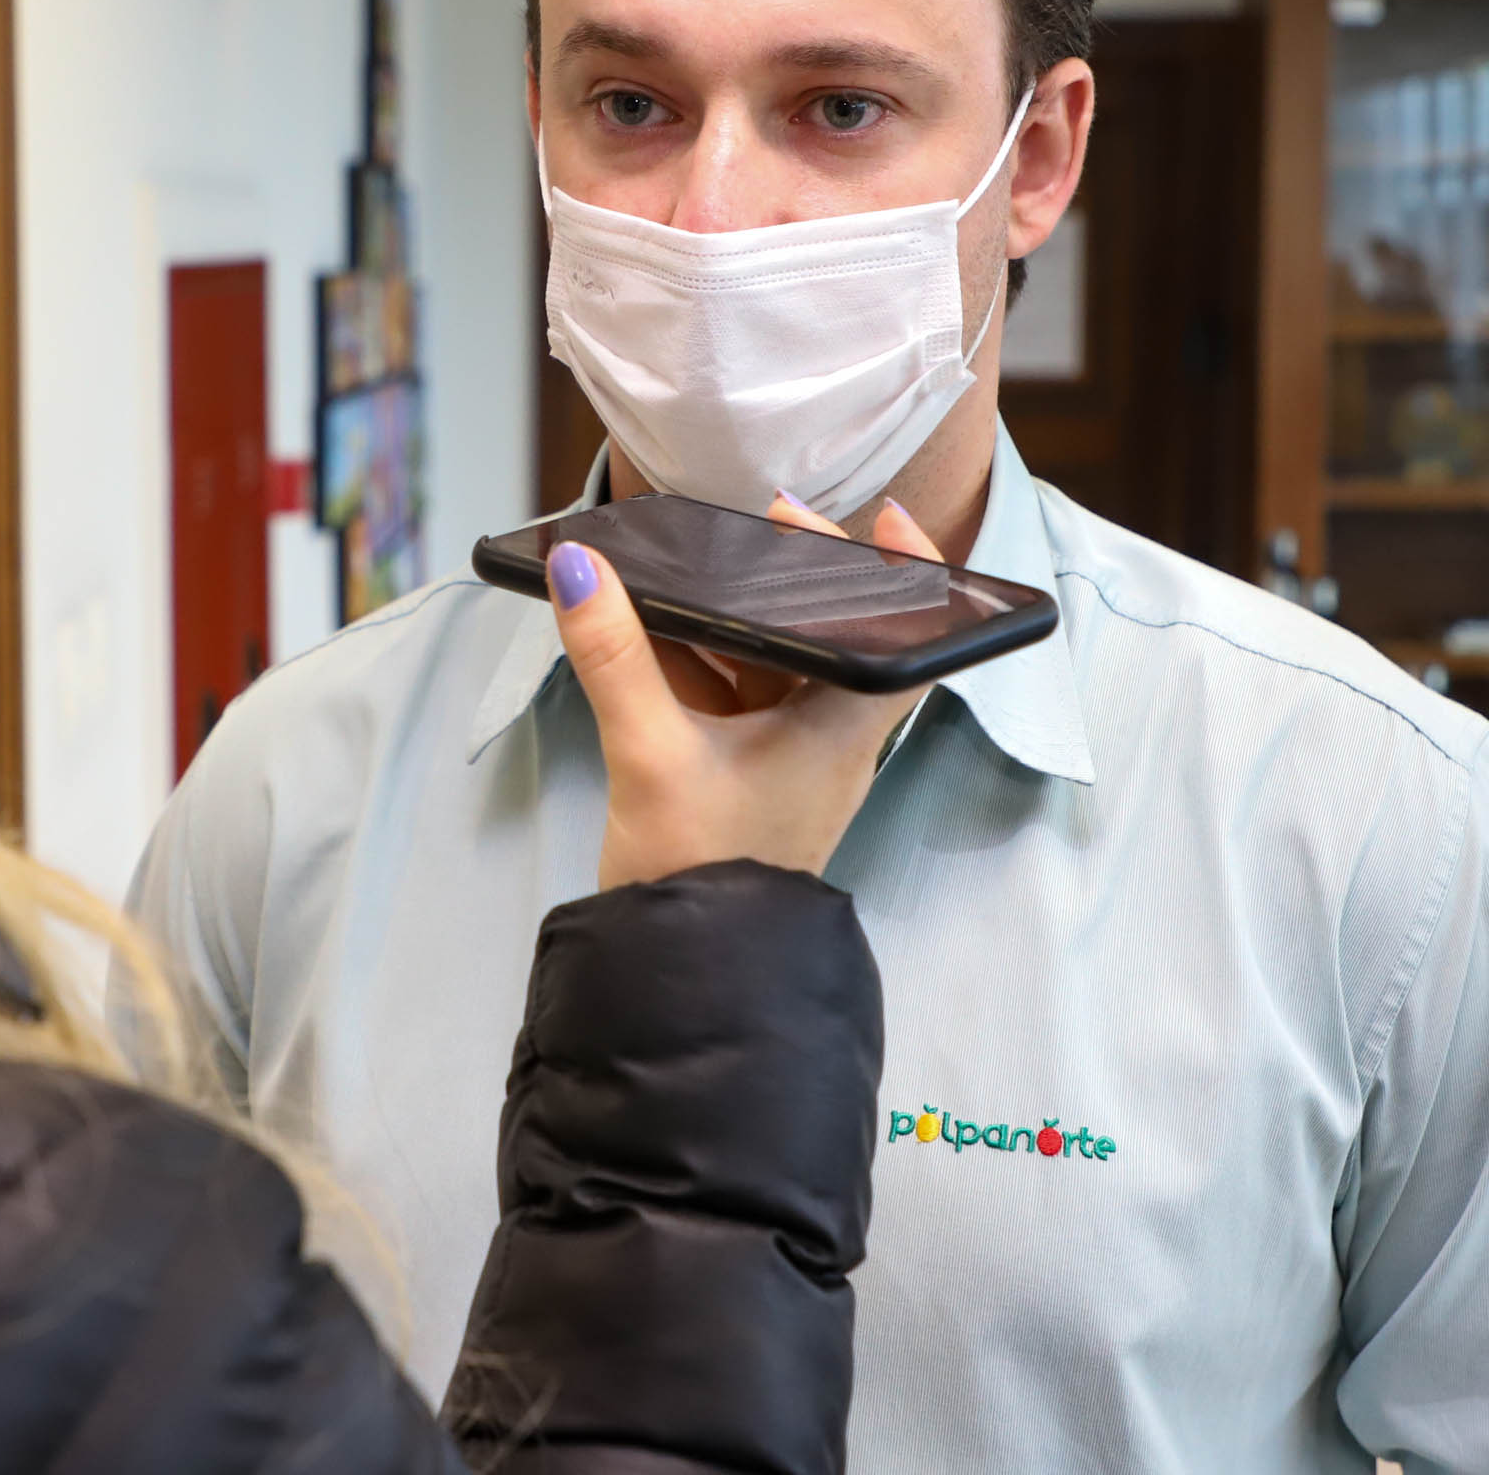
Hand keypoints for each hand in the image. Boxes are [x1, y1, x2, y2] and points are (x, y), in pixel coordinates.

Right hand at [550, 494, 944, 891]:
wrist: (685, 971)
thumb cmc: (703, 872)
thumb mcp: (649, 752)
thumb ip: (612, 655)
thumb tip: (578, 567)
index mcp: (841, 728)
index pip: (909, 640)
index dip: (911, 575)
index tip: (884, 518)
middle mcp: (827, 739)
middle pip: (828, 636)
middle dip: (792, 578)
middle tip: (762, 523)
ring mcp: (785, 758)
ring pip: (773, 664)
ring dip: (736, 621)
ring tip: (692, 569)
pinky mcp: (741, 776)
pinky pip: (732, 698)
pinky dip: (701, 663)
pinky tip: (653, 635)